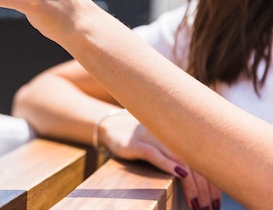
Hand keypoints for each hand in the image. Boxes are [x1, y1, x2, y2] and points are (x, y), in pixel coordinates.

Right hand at [101, 114, 221, 209]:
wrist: (112, 126)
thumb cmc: (144, 143)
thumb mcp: (165, 149)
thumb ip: (182, 160)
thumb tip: (205, 189)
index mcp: (181, 138)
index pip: (204, 161)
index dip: (213, 183)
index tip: (217, 204)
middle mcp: (169, 135)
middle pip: (195, 163)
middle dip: (205, 190)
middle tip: (209, 209)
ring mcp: (152, 138)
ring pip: (179, 160)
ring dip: (191, 185)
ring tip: (197, 205)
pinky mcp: (134, 143)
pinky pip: (153, 153)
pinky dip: (167, 164)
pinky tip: (179, 175)